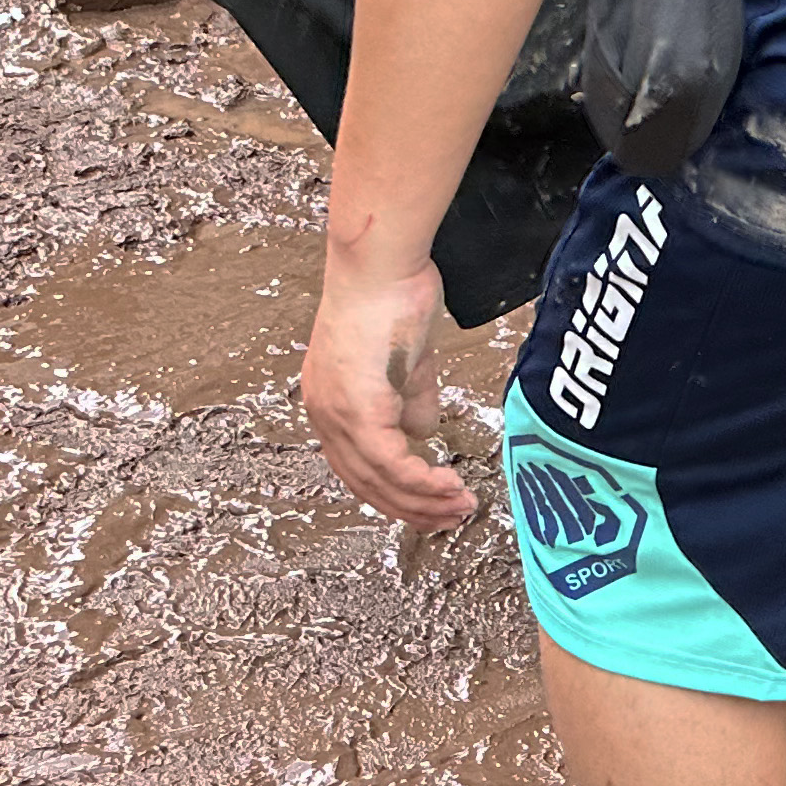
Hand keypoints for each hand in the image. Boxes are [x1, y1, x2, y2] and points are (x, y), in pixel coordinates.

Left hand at [302, 248, 476, 530]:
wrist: (381, 266)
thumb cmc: (393, 295)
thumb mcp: (409, 361)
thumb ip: (413, 400)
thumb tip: (422, 434)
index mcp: (332, 402)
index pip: (360, 464)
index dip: (396, 491)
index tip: (431, 504)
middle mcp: (326, 413)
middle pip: (365, 482)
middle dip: (411, 508)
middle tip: (449, 519)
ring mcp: (337, 413)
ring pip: (379, 479)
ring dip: (423, 500)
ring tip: (459, 507)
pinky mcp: (359, 408)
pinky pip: (391, 462)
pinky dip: (421, 481)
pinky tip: (447, 486)